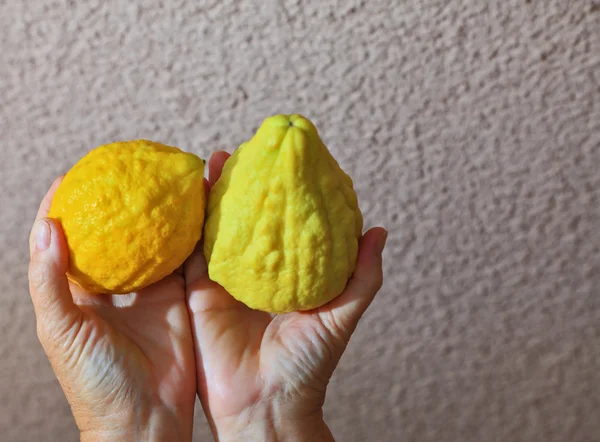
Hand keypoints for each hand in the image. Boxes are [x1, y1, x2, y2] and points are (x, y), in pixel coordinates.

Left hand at [28, 178, 196, 441]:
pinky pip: (183, 259)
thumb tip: (46, 226)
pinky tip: (192, 210)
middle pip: (112, 234)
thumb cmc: (94, 382)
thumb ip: (50, 282)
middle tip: (127, 170)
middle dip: (118, 204)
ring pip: (150, 242)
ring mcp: (146, 290)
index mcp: (76, 292)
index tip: (75, 175)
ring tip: (162, 182)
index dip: (65, 207)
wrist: (145, 419)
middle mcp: (111, 286)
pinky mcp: (177, 297)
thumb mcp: (61, 331)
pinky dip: (187, 235)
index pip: (64, 240)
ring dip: (155, 215)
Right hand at [185, 152, 387, 441]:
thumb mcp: (341, 316)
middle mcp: (258, 273)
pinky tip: (190, 194)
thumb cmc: (309, 365)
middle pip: (250, 218)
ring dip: (215, 194)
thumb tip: (380, 230)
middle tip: (250, 149)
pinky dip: (189, 224)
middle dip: (248, 184)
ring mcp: (227, 281)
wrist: (267, 406)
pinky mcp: (199, 294)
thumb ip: (363, 277)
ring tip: (216, 159)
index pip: (289, 224)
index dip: (289, 192)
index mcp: (290, 275)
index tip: (289, 160)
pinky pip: (192, 253)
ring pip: (218, 228)